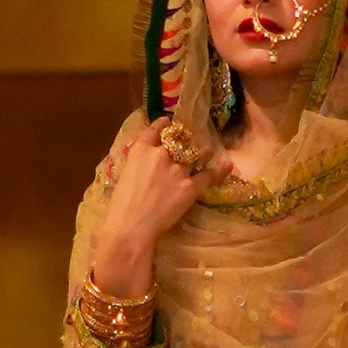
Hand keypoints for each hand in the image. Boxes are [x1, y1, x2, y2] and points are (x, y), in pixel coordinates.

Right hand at [88, 119, 230, 299]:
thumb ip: (138, 166)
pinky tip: (226, 165)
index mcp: (140, 151)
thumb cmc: (121, 205)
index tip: (167, 122)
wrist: (132, 225)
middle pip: (177, 141)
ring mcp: (178, 170)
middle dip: (183, 139)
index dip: (162, 125)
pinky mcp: (191, 186)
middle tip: (187, 140)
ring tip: (207, 150)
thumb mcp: (125, 176)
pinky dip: (219, 170)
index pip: (154, 131)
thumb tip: (146, 166)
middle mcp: (161, 155)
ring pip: (196, 154)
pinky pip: (209, 175)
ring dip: (201, 151)